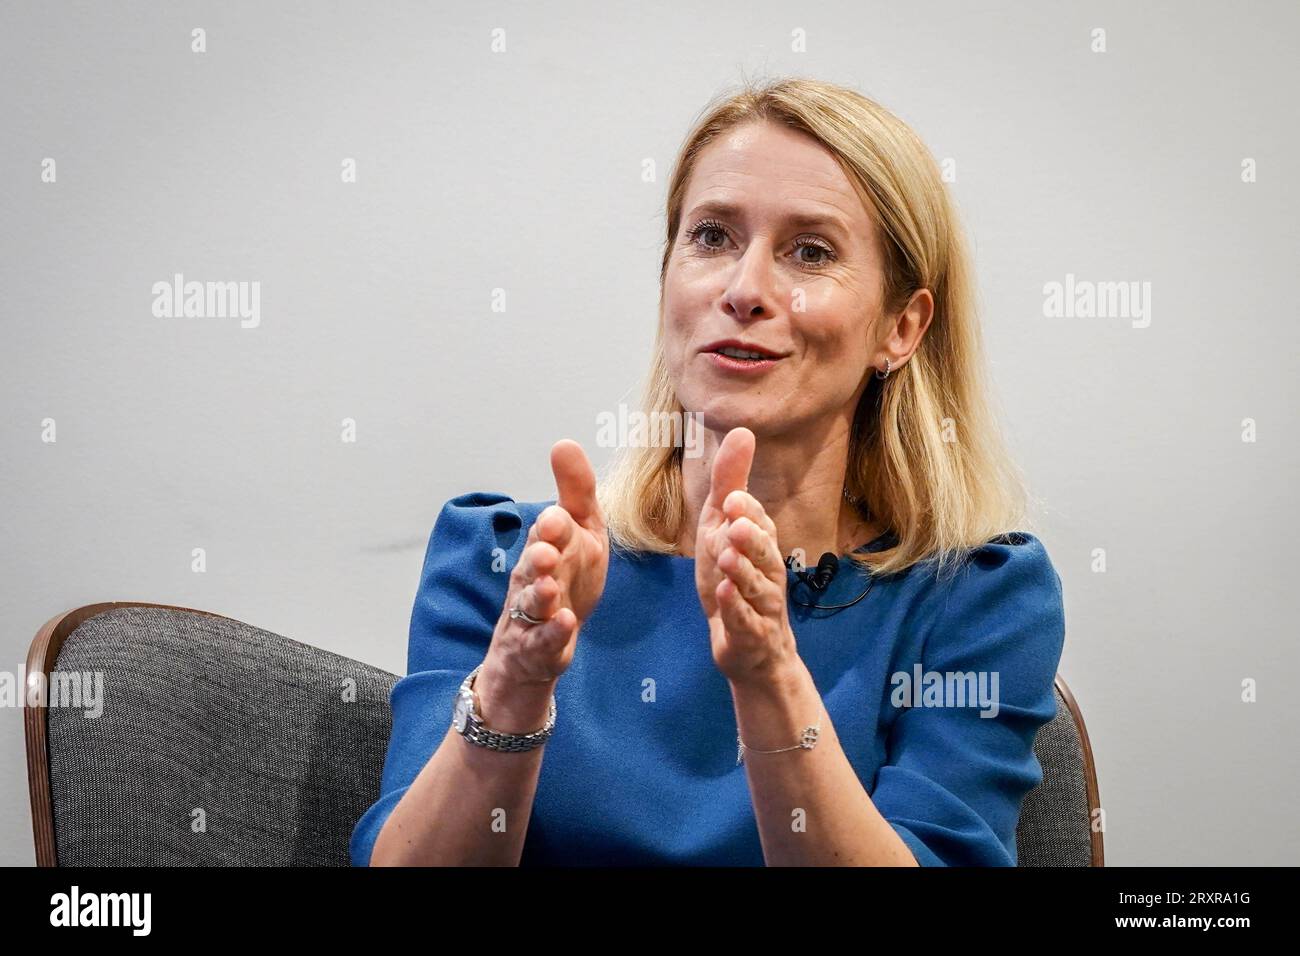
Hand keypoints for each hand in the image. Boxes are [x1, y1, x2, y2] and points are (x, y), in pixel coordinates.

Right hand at [483, 439, 609, 691]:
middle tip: (546, 549)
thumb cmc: (565, 577)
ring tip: (550, 589)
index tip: (556, 519)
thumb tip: (564, 443)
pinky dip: (553, 633)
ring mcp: (533, 614)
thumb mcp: (579, 532)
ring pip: (532, 603)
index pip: (548, 534)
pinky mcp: (539, 647)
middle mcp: (534, 578)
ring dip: (540, 595)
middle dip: (539, 557)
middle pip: (533, 566)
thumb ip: (575, 491)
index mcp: (547, 547)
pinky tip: (565, 623)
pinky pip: (543, 641)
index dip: (553, 527)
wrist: (538, 643)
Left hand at [693, 427, 798, 685]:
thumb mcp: (721, 527)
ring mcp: (763, 607)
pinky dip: (737, 611)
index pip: (759, 524)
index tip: (732, 497)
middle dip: (752, 539)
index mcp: (762, 545)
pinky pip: (747, 623)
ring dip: (744, 573)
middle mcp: (769, 573)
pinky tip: (724, 597)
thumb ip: (730, 483)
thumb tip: (743, 430)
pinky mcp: (751, 636)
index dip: (747, 512)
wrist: (749, 647)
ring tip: (727, 559)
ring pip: (758, 588)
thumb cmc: (734, 578)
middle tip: (735, 525)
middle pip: (765, 554)